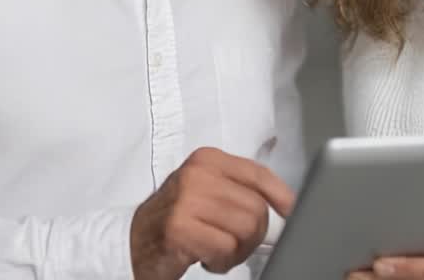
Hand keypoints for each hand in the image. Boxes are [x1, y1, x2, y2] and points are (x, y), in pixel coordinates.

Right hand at [131, 147, 295, 279]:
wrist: (132, 242)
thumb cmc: (177, 220)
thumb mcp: (206, 192)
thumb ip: (240, 191)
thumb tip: (287, 207)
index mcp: (207, 160)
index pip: (258, 174)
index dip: (282, 196)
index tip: (292, 213)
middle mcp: (196, 174)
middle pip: (257, 208)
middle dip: (253, 236)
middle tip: (233, 244)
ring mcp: (186, 200)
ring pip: (246, 229)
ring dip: (237, 251)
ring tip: (217, 250)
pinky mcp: (179, 228)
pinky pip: (225, 249)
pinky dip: (221, 262)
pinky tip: (205, 258)